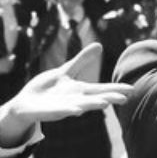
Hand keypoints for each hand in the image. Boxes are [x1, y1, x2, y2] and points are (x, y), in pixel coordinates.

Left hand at [2, 43, 133, 130]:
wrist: (25, 105)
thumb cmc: (48, 90)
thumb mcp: (65, 71)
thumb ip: (82, 61)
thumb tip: (99, 45)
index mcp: (79, 91)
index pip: (100, 89)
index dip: (115, 89)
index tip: (130, 89)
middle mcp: (74, 100)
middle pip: (94, 99)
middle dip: (108, 98)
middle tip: (123, 98)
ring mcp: (62, 107)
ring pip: (79, 106)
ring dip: (91, 105)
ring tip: (104, 103)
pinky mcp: (48, 112)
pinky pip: (59, 112)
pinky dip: (68, 111)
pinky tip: (76, 110)